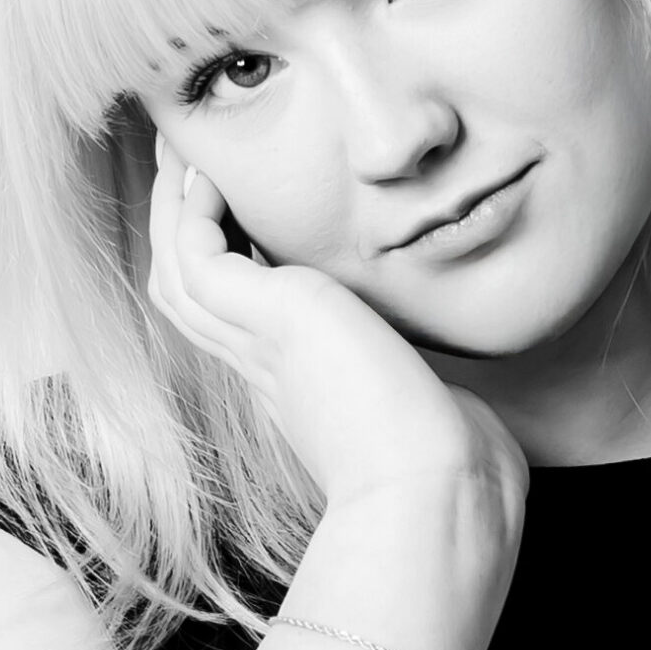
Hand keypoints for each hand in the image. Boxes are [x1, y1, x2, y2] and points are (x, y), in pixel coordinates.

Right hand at [145, 134, 527, 518]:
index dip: (233, 267)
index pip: (247, 320)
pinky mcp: (273, 324)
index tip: (241, 214)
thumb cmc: (460, 476)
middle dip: (183, 227)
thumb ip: (445, 397)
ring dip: (172, 209)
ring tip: (183, 152)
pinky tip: (209, 178)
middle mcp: (274, 371)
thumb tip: (478, 405)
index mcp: (309, 389)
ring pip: (179, 271)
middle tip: (186, 164)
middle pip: (194, 291)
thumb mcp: (447, 417)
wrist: (440, 497)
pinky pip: (197, 258)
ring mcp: (265, 349)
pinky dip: (191, 215)